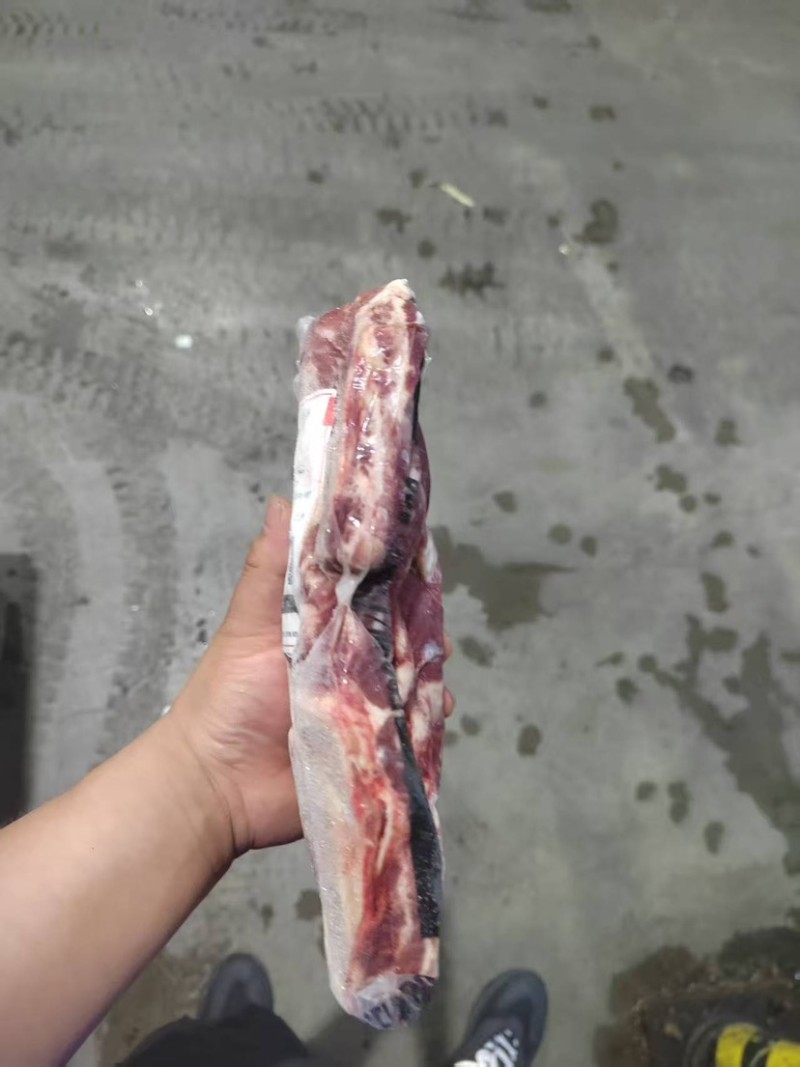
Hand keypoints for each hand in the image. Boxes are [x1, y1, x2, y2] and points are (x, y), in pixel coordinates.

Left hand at [170, 496, 453, 856]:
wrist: (215, 785)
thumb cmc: (227, 699)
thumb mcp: (250, 626)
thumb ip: (271, 570)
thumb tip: (283, 501)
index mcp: (320, 631)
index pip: (367, 595)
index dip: (395, 578)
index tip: (421, 558)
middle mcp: (346, 666)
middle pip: (399, 641)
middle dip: (424, 632)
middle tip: (438, 627)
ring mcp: (361, 710)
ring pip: (410, 685)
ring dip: (429, 677)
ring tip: (438, 672)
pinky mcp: (370, 752)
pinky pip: (409, 734)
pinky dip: (426, 723)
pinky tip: (438, 711)